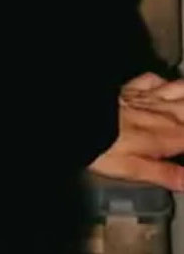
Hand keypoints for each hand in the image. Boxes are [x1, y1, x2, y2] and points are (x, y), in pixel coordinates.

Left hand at [88, 72, 183, 190]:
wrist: (79, 119)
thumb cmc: (104, 148)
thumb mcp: (134, 169)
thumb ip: (165, 174)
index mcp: (167, 136)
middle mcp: (163, 114)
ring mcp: (148, 97)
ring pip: (180, 90)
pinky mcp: (131, 88)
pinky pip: (154, 79)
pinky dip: (164, 82)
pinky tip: (165, 85)